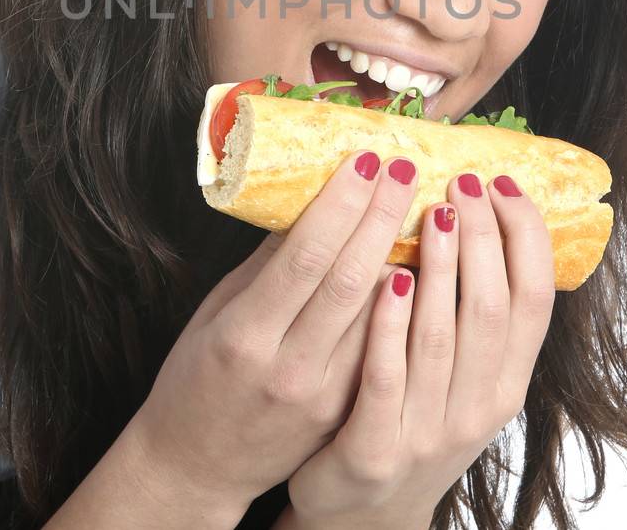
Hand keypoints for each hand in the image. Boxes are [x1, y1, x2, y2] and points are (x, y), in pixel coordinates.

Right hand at [128, 150, 419, 513]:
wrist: (200, 466)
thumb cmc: (199, 379)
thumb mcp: (217, 313)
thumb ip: (267, 264)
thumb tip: (313, 199)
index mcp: (245, 335)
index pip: (306, 257)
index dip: (342, 204)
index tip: (367, 160)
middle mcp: (289, 368)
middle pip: (352, 280)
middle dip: (384, 216)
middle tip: (406, 167)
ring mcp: (324, 397)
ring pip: (382, 315)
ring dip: (410, 256)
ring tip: (428, 207)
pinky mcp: (348, 415)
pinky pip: (385, 347)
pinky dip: (408, 303)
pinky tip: (425, 265)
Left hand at [285, 172, 557, 526]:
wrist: (359, 516)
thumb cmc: (407, 423)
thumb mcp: (458, 379)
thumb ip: (468, 314)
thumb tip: (474, 214)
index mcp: (503, 385)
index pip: (535, 301)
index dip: (526, 238)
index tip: (505, 183)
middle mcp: (476, 411)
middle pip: (492, 308)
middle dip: (482, 237)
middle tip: (463, 181)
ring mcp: (427, 433)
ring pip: (441, 337)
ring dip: (439, 268)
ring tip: (431, 211)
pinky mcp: (373, 450)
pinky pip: (384, 377)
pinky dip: (388, 326)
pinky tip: (387, 280)